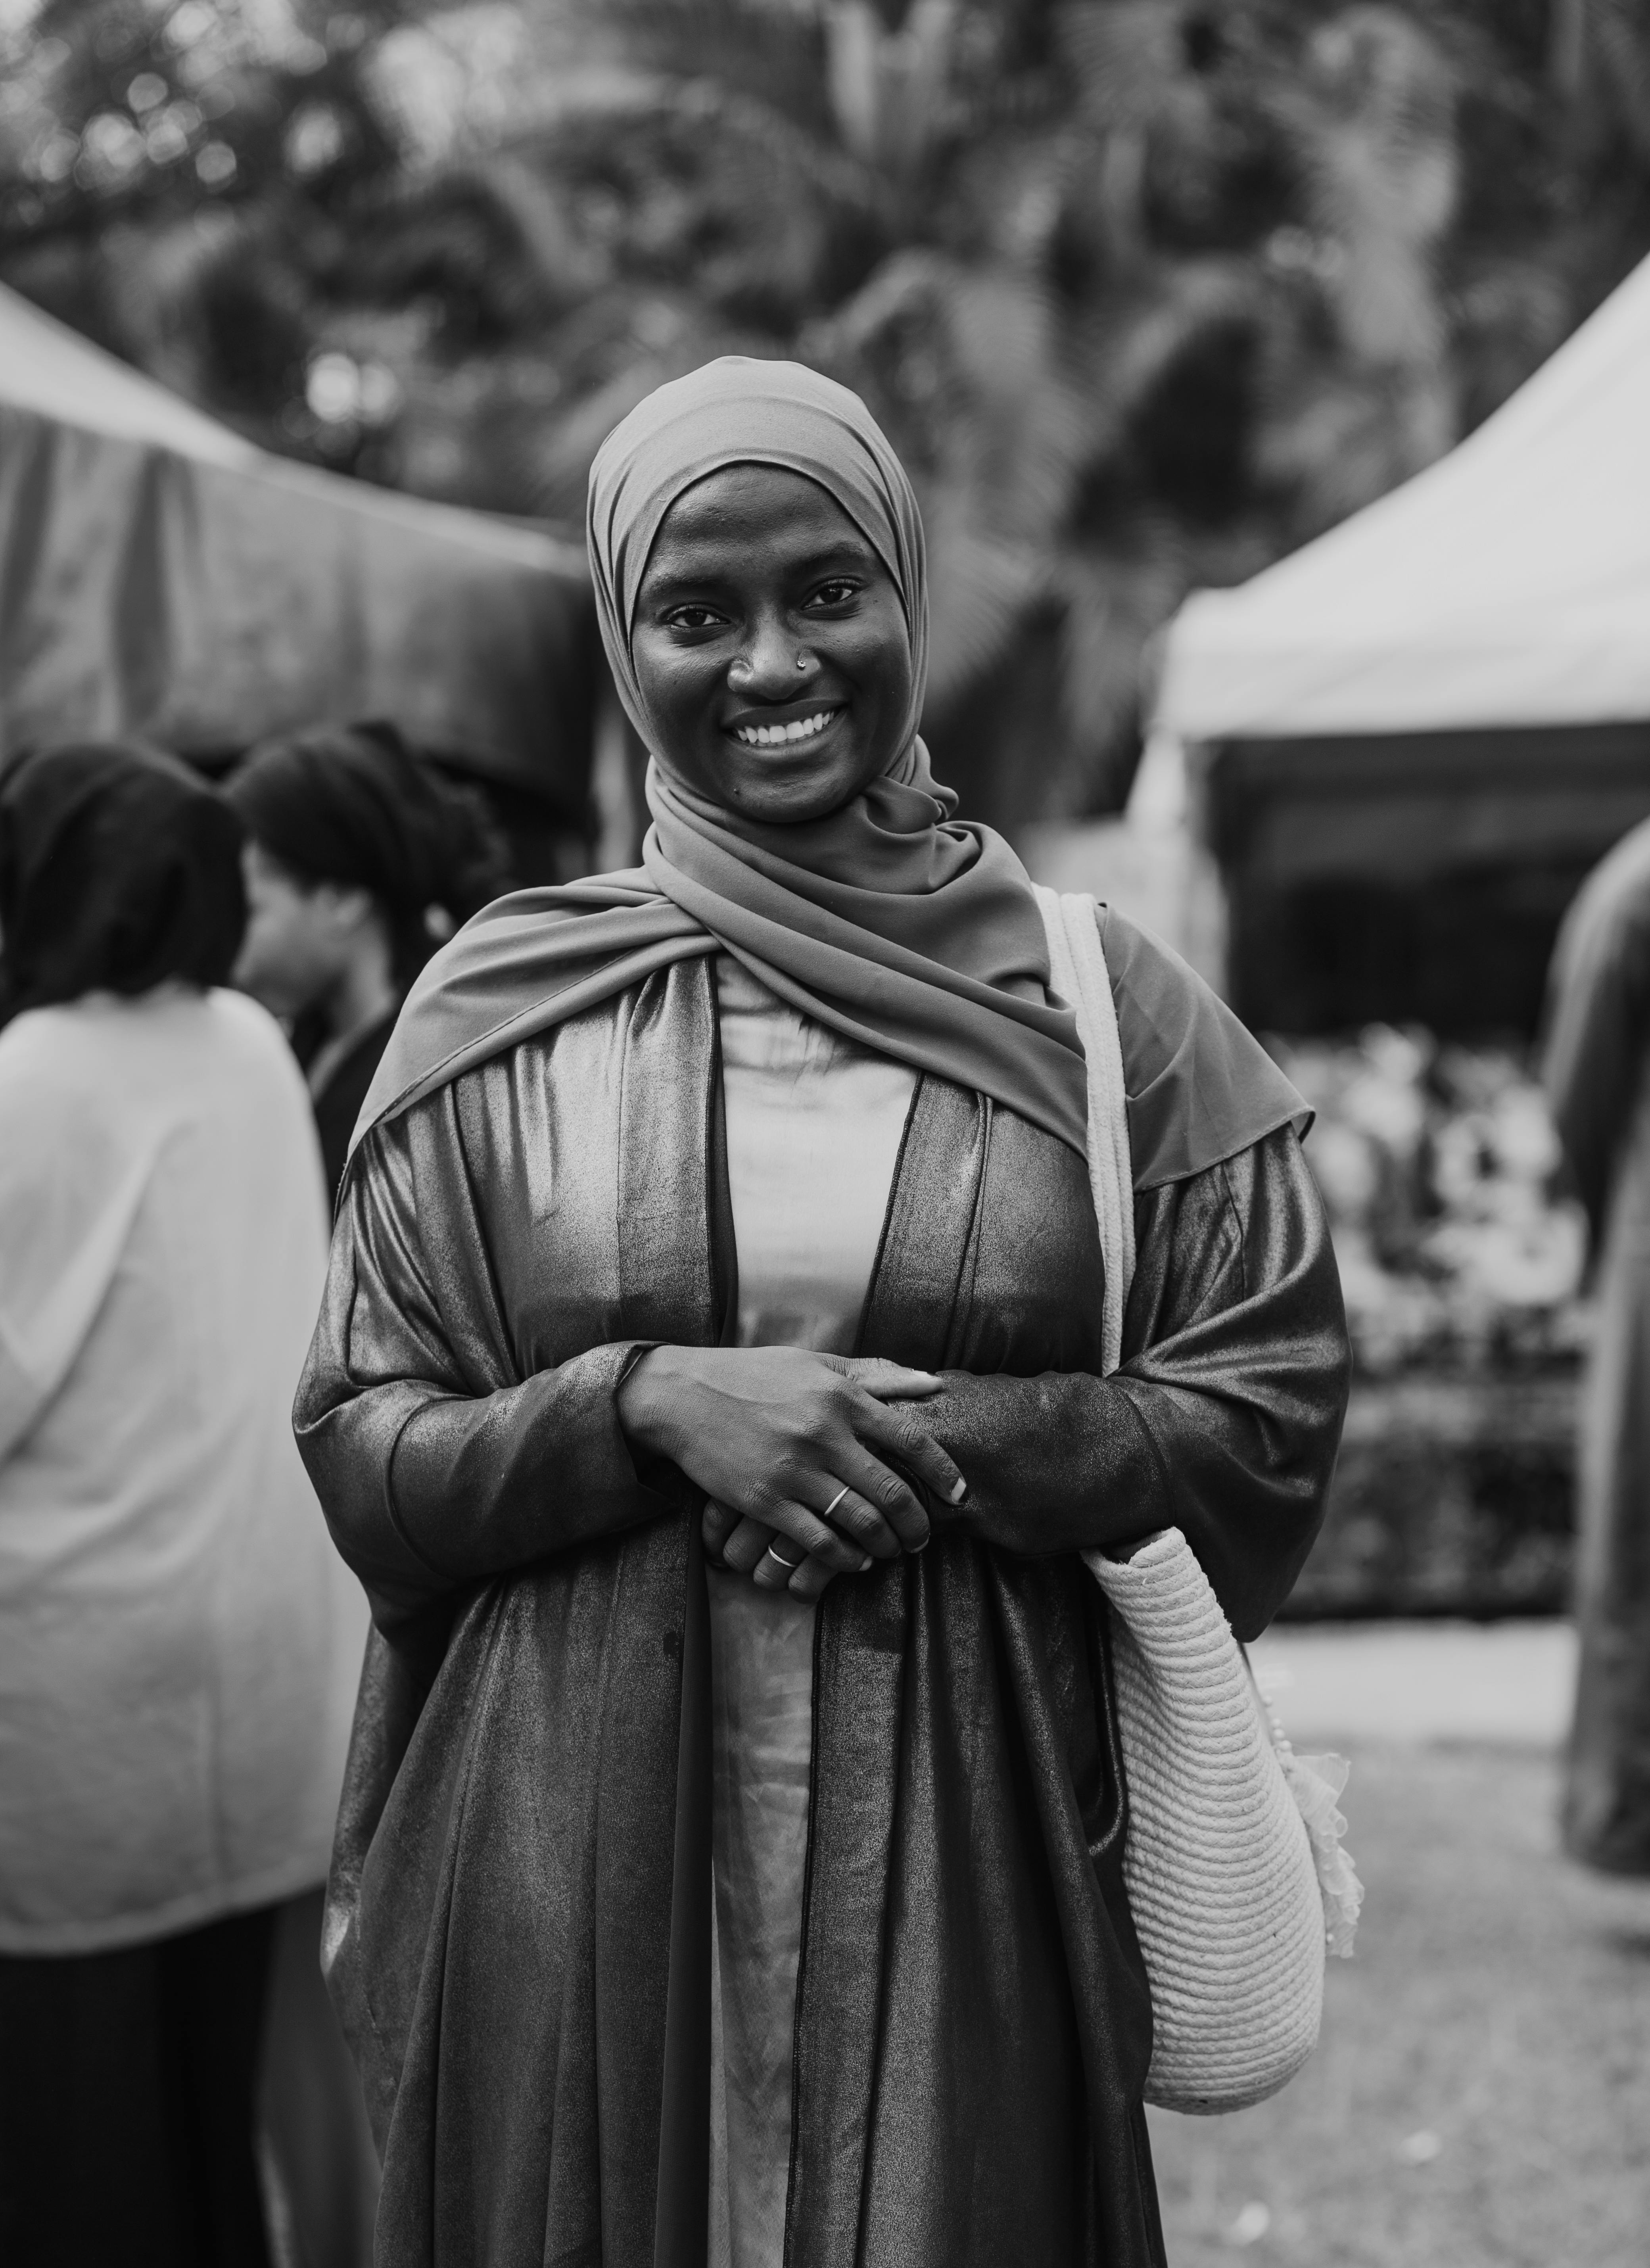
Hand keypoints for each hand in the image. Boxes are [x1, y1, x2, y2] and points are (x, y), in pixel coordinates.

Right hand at [617, 1347, 966, 1598]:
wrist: (681, 1396)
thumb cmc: (753, 1375)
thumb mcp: (816, 1363)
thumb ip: (876, 1374)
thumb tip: (933, 1383)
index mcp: (841, 1398)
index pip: (912, 1441)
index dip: (944, 1474)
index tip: (960, 1496)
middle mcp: (823, 1434)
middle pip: (892, 1491)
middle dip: (917, 1524)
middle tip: (924, 1538)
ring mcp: (793, 1471)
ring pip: (859, 1522)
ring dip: (884, 1544)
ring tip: (891, 1550)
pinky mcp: (764, 1501)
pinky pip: (817, 1540)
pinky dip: (843, 1557)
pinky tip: (854, 1559)